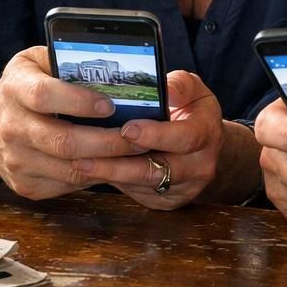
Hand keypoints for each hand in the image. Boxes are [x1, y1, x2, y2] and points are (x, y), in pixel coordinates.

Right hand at [0, 45, 148, 199]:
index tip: (110, 105)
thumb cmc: (22, 87)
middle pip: (63, 141)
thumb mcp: (35, 61)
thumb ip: (65, 59)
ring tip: (137, 153)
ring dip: (109, 164)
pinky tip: (114, 164)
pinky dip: (95, 177)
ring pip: (70, 169)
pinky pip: (67, 184)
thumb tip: (113, 65)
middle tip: (140, 137)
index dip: (79, 102)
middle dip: (108, 142)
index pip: (45, 97)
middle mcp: (11, 127)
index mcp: (15, 89)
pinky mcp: (24, 184)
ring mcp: (16, 160)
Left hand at [77, 70, 227, 210]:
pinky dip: (115, 183)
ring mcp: (184, 188)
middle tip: (85, 156)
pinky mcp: (167, 201)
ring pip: (142, 186)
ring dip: (110, 176)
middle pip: (156, 171)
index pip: (184, 138)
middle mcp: (199, 165)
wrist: (206, 147)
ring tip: (79, 164)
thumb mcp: (192, 89)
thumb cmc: (192, 110)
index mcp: (207, 133)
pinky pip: (138, 194)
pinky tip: (93, 171)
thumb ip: (178, 85)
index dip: (155, 135)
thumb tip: (161, 88)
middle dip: (119, 165)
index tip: (126, 129)